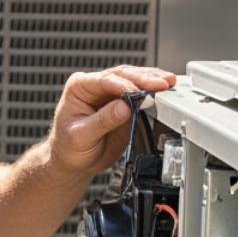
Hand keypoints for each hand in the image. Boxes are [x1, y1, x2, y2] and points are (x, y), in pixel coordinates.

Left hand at [48, 65, 175, 174]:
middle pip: (123, 75)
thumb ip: (102, 121)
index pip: (104, 80)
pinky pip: (141, 93)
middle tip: (161, 83)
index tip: (138, 92)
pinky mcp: (125, 103)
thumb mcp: (80, 137)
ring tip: (168, 82)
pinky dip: (154, 91)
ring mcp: (111, 93)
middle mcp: (95, 86)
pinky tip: (166, 89)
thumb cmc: (68, 148)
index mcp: (79, 87)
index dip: (123, 85)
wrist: (74, 161)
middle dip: (143, 78)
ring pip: (134, 79)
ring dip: (152, 80)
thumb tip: (124, 107)